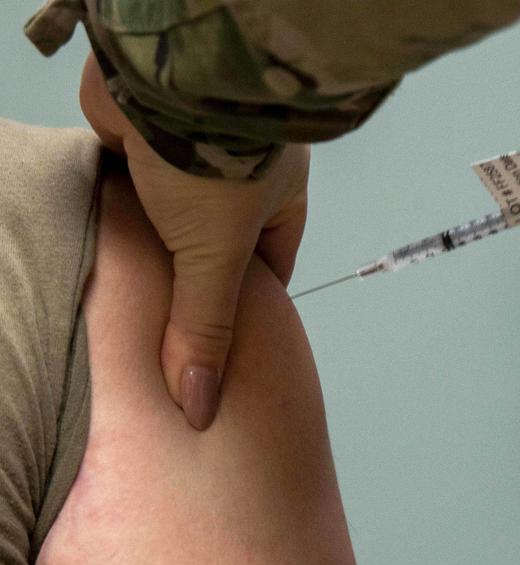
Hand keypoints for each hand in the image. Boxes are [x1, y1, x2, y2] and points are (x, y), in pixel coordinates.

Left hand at [80, 54, 308, 428]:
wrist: (165, 80)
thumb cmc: (220, 161)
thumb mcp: (217, 256)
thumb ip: (205, 328)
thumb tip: (202, 404)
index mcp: (281, 197)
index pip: (271, 264)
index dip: (250, 305)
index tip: (228, 342)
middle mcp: (241, 175)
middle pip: (219, 245)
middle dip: (197, 282)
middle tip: (175, 329)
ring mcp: (192, 156)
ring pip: (175, 219)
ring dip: (157, 250)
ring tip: (138, 297)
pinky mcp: (144, 141)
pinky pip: (136, 191)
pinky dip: (125, 218)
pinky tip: (112, 248)